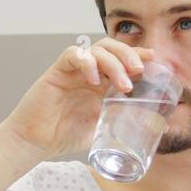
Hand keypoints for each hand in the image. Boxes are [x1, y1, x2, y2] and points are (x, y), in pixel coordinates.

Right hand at [1, 39, 149, 159]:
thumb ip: (122, 123)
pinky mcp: (57, 72)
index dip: (138, 55)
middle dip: (129, 55)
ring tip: (122, 84)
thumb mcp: (102, 129)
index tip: (154, 60)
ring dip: (114, 62)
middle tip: (139, 71)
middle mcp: (88, 73)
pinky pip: (73, 54)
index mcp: (100, 83)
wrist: (35, 142)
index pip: (121, 59)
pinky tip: (94, 79)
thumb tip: (156, 126)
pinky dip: (87, 62)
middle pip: (112, 47)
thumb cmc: (64, 136)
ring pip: (97, 49)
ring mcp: (73, 71)